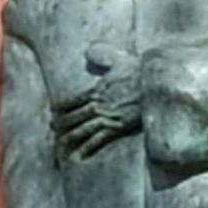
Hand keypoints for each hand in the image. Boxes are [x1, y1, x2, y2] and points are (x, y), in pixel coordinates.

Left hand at [53, 43, 141, 157]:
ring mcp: (106, 116)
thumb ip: (102, 56)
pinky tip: (80, 155)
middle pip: (74, 116)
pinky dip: (88, 148)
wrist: (154, 82)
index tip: (53, 111)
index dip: (62, 106)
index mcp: (97, 89)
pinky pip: (98, 139)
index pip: (73, 100)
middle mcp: (98, 104)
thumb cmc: (140, 69)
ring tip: (62, 144)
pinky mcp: (117, 126)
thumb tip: (87, 52)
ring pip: (82, 129)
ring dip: (70, 137)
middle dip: (61, 123)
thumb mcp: (118, 59)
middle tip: (52, 128)